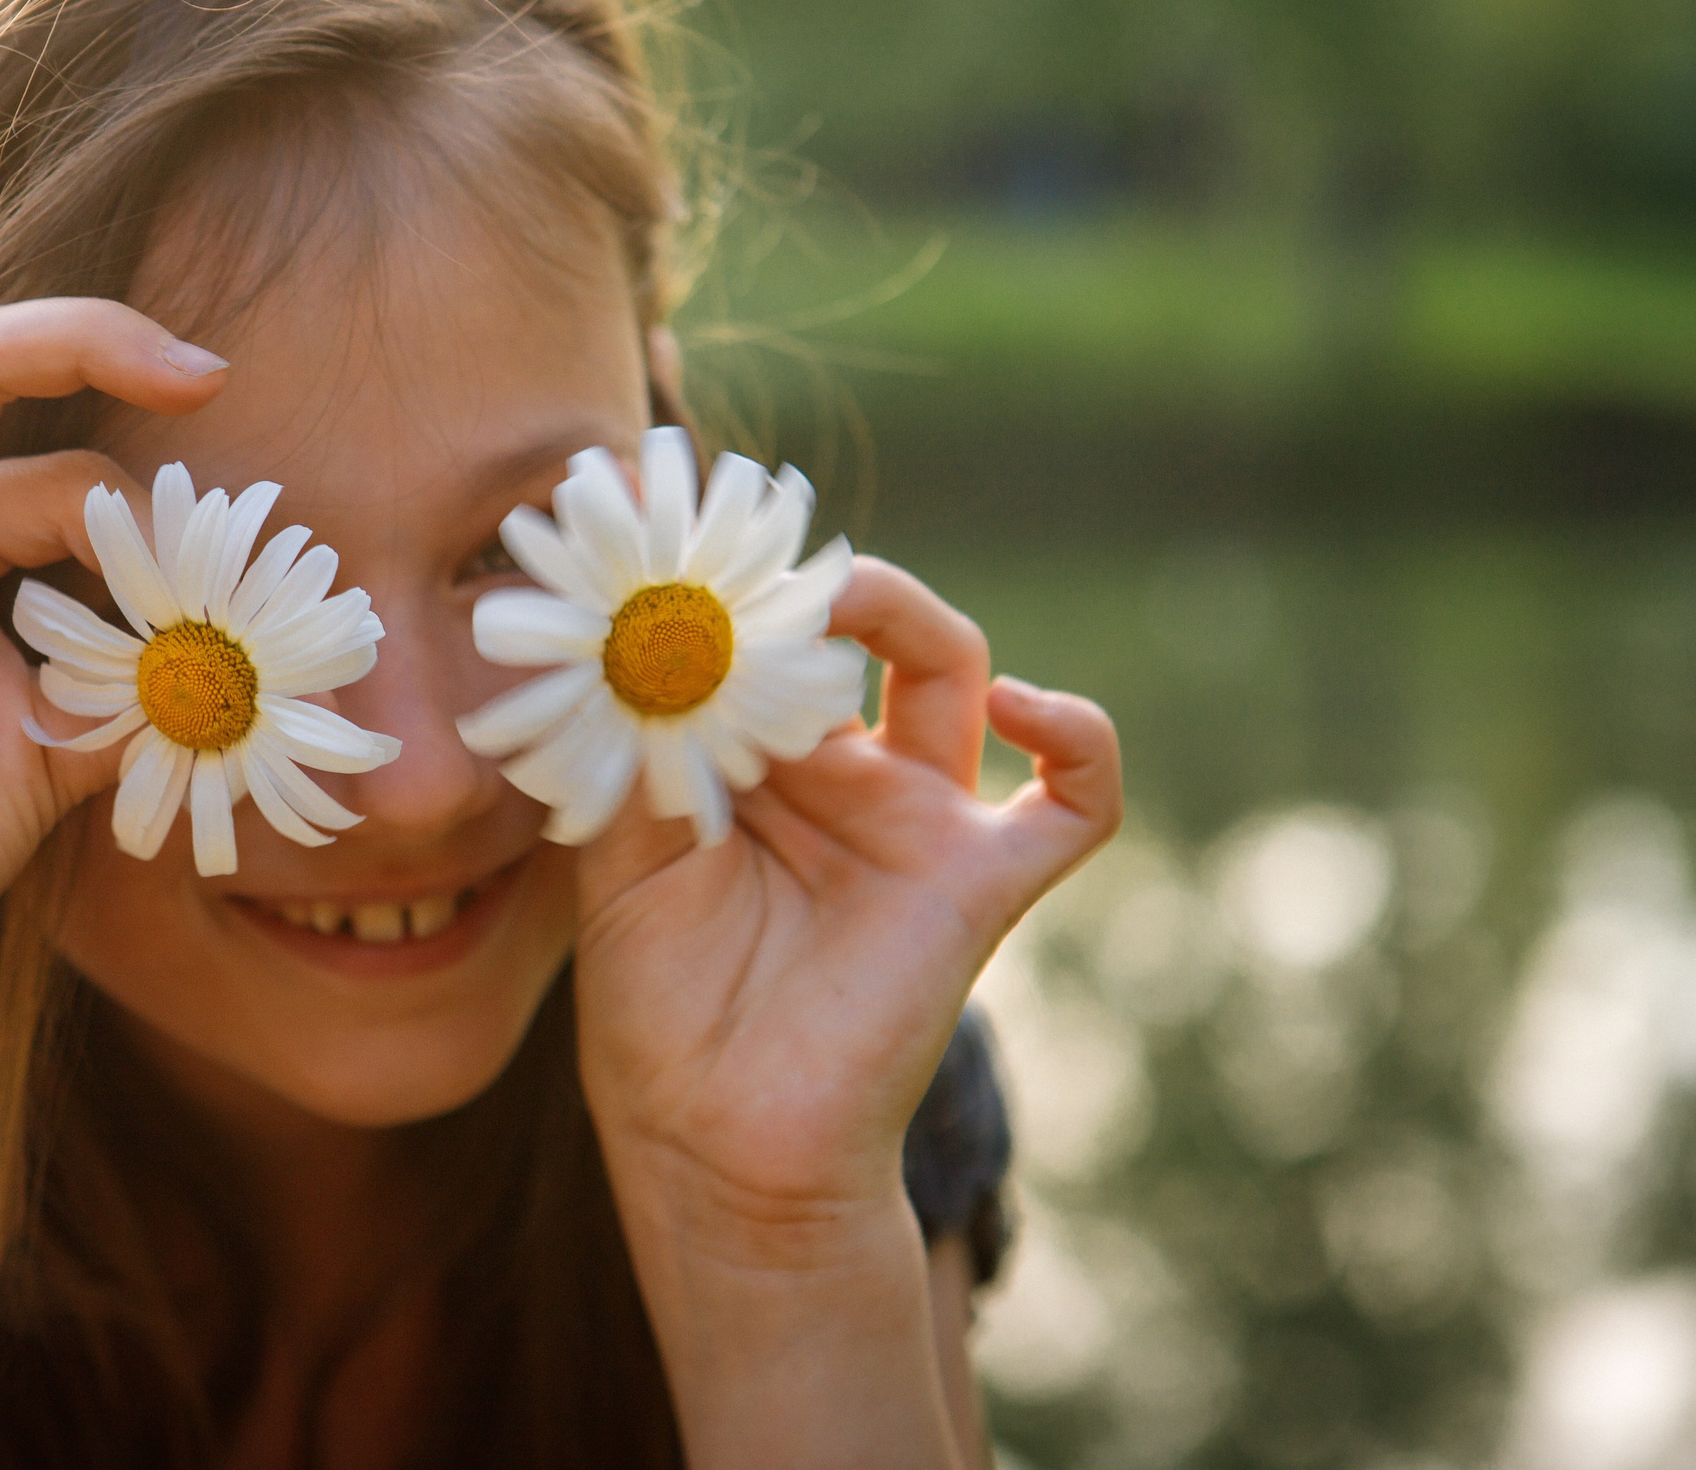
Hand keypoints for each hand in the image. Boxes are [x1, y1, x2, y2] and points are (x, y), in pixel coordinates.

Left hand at [571, 558, 1121, 1243]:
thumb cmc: (659, 1009)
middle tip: (748, 574)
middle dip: (809, 586)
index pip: (764, 636)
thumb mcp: (619, 860)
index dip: (733, 590)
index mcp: (756, 760)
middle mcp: (845, 774)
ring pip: (955, 670)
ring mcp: (918, 822)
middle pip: (861, 630)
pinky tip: (1021, 708)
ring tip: (841, 600)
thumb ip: (635, 753)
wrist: (711, 1143)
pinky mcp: (979, 883)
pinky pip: (1076, 801)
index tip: (676, 551)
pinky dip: (1075, 736)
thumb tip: (630, 639)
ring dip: (905, 611)